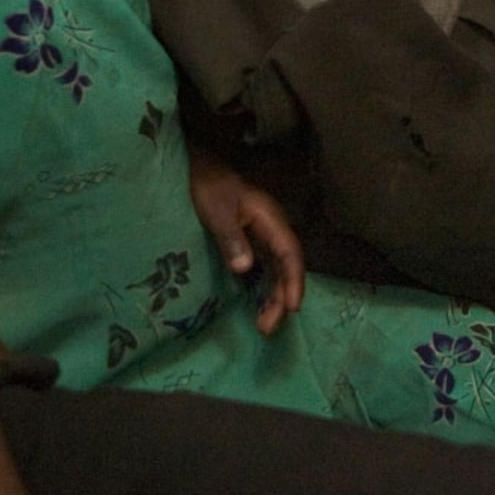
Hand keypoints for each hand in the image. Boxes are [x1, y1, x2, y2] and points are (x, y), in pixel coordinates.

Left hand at [187, 152, 305, 334]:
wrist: (200, 166)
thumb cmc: (210, 186)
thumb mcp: (217, 211)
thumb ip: (231, 238)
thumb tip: (245, 268)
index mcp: (270, 220)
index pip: (290, 254)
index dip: (294, 281)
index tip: (292, 307)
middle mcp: (272, 230)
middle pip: (285, 267)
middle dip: (281, 298)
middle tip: (268, 327)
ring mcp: (262, 236)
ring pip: (276, 271)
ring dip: (273, 297)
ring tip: (264, 325)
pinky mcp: (250, 241)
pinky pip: (264, 269)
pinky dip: (263, 288)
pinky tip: (256, 305)